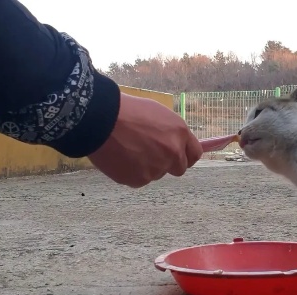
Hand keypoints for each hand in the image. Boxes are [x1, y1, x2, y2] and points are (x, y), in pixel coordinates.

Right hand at [87, 92, 202, 187]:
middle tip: (151, 153)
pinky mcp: (139, 180)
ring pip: (156, 173)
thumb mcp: (158, 114)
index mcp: (180, 133)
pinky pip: (139, 180)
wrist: (101, 119)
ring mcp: (156, 169)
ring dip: (147, 166)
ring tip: (129, 149)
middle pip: (179, 169)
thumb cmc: (127, 111)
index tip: (179, 156)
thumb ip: (172, 132)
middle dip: (168, 164)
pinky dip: (132, 172)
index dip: (186, 155)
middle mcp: (172, 153)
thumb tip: (177, 143)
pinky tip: (121, 158)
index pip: (195, 154)